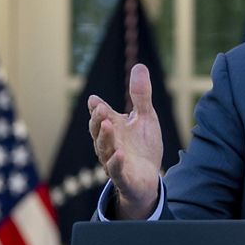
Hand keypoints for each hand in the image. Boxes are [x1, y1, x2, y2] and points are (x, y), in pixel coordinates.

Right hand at [88, 64, 163, 218]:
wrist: (149, 179)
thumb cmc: (143, 147)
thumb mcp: (145, 117)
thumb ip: (141, 95)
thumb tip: (139, 66)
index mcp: (112, 128)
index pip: (100, 116)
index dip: (97, 109)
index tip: (95, 100)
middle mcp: (109, 144)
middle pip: (98, 132)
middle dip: (98, 120)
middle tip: (101, 109)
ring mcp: (114, 161)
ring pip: (104, 149)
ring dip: (105, 138)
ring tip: (108, 125)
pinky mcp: (123, 177)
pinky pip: (117, 170)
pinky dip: (116, 162)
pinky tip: (118, 154)